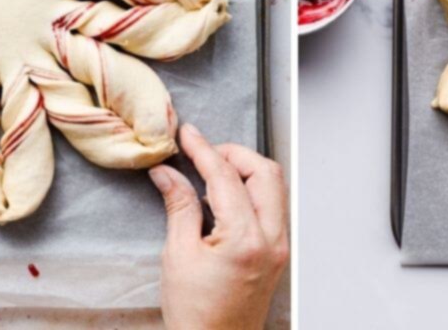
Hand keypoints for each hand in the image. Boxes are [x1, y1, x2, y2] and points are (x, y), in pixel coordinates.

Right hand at [150, 124, 288, 329]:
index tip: (188, 135)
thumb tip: (168, 174)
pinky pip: (272, 207)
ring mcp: (279, 246)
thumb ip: (179, 207)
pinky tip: (226, 195)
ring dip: (245, 170)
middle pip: (264, 172)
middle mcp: (271, 239)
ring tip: (212, 170)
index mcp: (245, 239)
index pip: (226, 177)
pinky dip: (252, 190)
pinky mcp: (278, 252)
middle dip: (233, 153)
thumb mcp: (178, 256)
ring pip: (273, 187)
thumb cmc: (196, 315)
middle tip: (202, 152)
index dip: (203, 150)